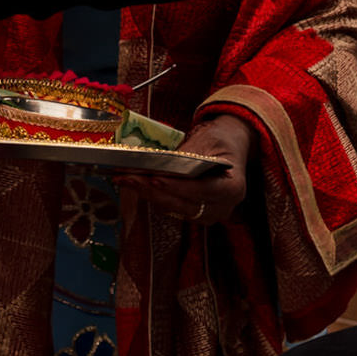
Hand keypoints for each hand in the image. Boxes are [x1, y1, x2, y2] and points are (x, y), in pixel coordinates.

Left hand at [118, 115, 253, 225]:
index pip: (203, 191)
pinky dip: (150, 194)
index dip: (178, 187)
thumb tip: (158, 164)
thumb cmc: (219, 141)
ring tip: (123, 178)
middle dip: (152, 190)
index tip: (156, 178)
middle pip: (182, 203)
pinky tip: (132, 182)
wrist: (229, 146)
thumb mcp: (208, 140)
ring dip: (146, 193)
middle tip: (128, 177)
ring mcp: (206, 214)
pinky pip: (168, 206)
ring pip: (171, 207)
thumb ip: (187, 156)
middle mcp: (221, 208)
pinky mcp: (191, 214)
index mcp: (232, 189)